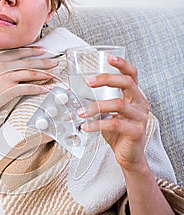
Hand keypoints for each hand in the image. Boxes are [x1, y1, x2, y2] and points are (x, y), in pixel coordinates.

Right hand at [0, 45, 58, 114]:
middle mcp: (4, 66)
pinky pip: (29, 87)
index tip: (42, 50)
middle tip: (55, 61)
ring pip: (31, 72)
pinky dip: (39, 88)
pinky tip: (46, 89)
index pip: (18, 53)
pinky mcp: (11, 89)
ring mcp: (9, 77)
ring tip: (54, 73)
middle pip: (29, 61)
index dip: (32, 51)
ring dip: (45, 73)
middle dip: (44, 61)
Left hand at [78, 56, 149, 170]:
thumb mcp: (108, 114)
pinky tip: (86, 127)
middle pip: (127, 83)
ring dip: (96, 106)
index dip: (122, 64)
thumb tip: (73, 93)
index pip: (132, 75)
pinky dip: (97, 124)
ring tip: (81, 112)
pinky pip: (114, 124)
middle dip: (106, 79)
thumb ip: (97, 103)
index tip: (109, 58)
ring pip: (118, 104)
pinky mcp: (136, 131)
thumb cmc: (118, 134)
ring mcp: (140, 118)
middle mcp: (140, 104)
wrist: (129, 157)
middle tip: (88, 82)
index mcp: (135, 97)